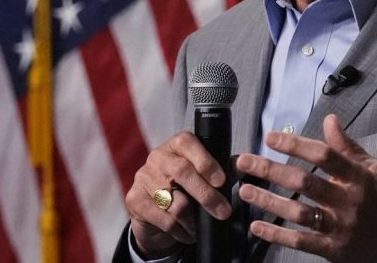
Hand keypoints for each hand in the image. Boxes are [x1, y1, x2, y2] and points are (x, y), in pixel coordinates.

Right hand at [125, 131, 231, 257]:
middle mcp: (158, 157)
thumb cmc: (184, 188)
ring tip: (200, 225)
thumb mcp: (205, 176)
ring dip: (193, 219)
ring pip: (175, 202)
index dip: (206, 162)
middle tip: (223, 211)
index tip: (221, 181)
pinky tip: (186, 231)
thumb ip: (223, 168)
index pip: (188, 144)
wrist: (155, 213)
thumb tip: (241, 164)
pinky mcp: (135, 199)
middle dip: (206, 195)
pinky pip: (165, 219)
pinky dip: (180, 230)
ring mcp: (143, 177)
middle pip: (182, 172)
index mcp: (176, 145)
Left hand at [236, 114, 376, 262]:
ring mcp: (340, 227)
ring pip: (298, 212)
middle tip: (243, 162)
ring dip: (267, 201)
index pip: (323, 155)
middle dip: (270, 170)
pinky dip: (276, 235)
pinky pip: (300, 241)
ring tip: (244, 190)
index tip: (270, 138)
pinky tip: (257, 226)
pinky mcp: (334, 250)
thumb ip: (347, 147)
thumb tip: (330, 120)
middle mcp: (348, 201)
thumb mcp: (373, 170)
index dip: (295, 144)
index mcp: (357, 177)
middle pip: (304, 181)